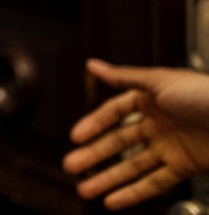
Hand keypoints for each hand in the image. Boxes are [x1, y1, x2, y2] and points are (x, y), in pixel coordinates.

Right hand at [63, 59, 208, 208]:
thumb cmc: (206, 94)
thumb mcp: (161, 81)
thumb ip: (124, 76)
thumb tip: (93, 64)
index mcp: (150, 99)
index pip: (114, 113)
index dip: (94, 124)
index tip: (75, 137)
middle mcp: (158, 124)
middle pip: (118, 143)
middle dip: (93, 155)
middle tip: (71, 166)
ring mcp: (170, 147)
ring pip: (132, 166)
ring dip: (108, 179)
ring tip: (86, 190)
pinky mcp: (185, 167)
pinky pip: (155, 183)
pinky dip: (134, 194)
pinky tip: (116, 201)